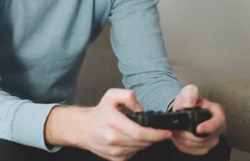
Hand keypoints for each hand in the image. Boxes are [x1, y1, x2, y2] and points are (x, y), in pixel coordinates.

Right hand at [45, 89, 171, 160]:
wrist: (83, 128)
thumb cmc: (99, 113)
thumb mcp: (111, 96)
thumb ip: (128, 96)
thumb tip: (141, 108)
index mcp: (113, 122)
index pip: (140, 133)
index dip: (157, 134)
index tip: (166, 131)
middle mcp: (114, 139)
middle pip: (143, 142)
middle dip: (154, 136)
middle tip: (157, 130)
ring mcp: (115, 152)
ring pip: (140, 148)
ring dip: (145, 141)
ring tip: (140, 132)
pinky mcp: (116, 159)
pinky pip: (134, 154)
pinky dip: (137, 147)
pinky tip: (131, 139)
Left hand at [171, 84, 226, 155]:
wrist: (181, 112)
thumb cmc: (187, 103)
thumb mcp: (187, 94)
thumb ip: (189, 93)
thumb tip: (189, 103)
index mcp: (217, 112)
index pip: (218, 121)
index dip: (209, 126)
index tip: (198, 129)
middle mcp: (218, 127)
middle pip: (206, 137)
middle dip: (188, 133)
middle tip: (177, 127)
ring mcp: (212, 139)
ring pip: (198, 144)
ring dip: (184, 139)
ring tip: (177, 131)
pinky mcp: (205, 147)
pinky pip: (193, 150)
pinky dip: (183, 145)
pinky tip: (179, 138)